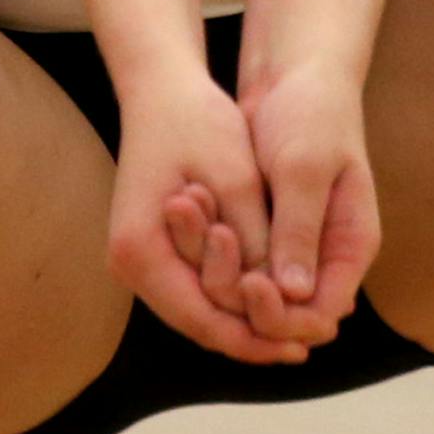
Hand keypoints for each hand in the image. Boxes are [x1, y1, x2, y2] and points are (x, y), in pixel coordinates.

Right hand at [108, 67, 314, 365]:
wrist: (161, 86)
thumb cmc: (197, 123)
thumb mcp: (237, 181)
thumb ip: (256, 242)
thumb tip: (287, 297)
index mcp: (141, 250)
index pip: (201, 318)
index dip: (253, 337)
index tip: (299, 346)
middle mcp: (130, 264)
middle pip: (196, 322)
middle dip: (250, 335)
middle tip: (304, 345)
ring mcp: (138, 257)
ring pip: (195, 308)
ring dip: (241, 318)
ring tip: (295, 330)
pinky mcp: (152, 246)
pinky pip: (192, 285)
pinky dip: (229, 294)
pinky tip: (268, 297)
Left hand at [221, 61, 381, 346]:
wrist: (294, 73)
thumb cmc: (311, 112)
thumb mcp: (304, 167)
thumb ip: (299, 229)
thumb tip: (293, 294)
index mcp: (351, 245)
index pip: (321, 315)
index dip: (283, 319)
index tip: (247, 289)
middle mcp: (326, 256)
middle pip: (287, 317)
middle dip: (246, 305)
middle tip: (210, 274)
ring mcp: (296, 247)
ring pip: (260, 297)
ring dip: (224, 279)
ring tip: (198, 235)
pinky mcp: (267, 232)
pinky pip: (243, 268)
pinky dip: (218, 260)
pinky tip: (193, 235)